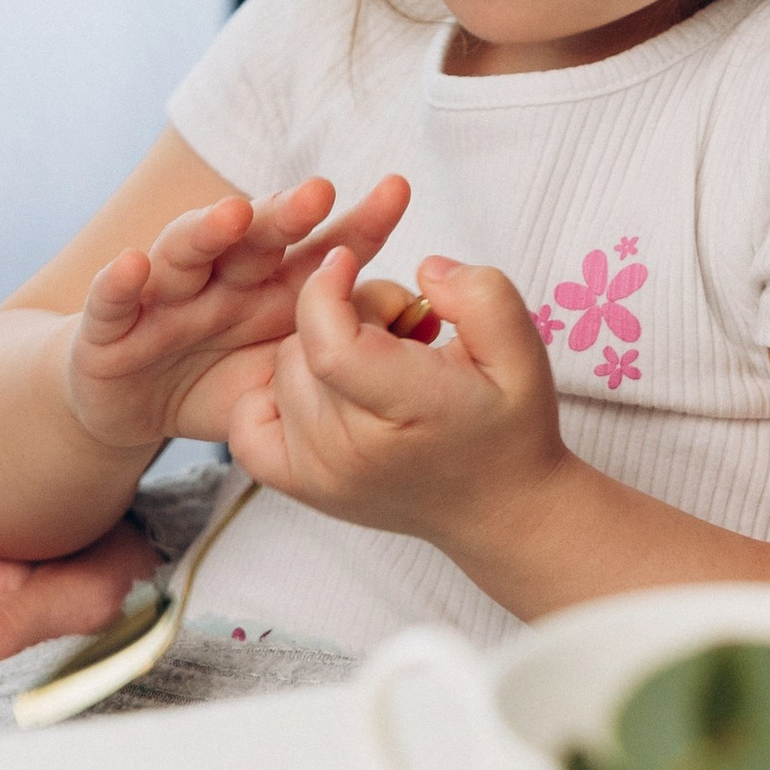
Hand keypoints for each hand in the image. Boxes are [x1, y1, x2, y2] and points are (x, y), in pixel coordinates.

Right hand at [63, 172, 412, 458]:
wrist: (129, 406)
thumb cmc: (219, 378)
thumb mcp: (287, 374)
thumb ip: (342, 345)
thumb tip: (419, 317)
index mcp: (272, 287)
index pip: (322, 248)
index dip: (359, 223)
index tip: (399, 189)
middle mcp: (221, 278)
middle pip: (255, 237)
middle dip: (285, 212)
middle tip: (320, 192)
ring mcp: (165, 298)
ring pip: (186, 253)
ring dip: (207, 230)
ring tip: (234, 213)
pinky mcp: (109, 330)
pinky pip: (111, 303)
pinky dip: (119, 283)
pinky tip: (133, 265)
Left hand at [224, 249, 568, 552]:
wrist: (498, 509)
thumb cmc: (508, 423)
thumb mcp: (521, 349)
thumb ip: (480, 294)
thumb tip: (423, 271)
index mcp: (406, 412)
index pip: (329, 345)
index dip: (327, 289)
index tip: (350, 260)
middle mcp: (351, 453)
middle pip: (301, 348)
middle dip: (339, 314)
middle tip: (395, 327)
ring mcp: (320, 476)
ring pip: (278, 374)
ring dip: (313, 350)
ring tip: (373, 361)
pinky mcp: (303, 489)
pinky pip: (247, 430)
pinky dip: (271, 398)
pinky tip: (319, 388)